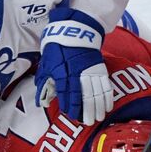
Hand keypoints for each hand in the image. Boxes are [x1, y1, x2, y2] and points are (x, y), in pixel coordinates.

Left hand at [37, 9, 113, 123]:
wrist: (75, 29)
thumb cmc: (58, 47)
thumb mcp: (47, 63)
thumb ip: (45, 83)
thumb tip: (43, 102)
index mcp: (64, 72)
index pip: (68, 93)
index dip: (70, 106)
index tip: (71, 116)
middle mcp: (79, 72)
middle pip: (85, 95)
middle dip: (87, 110)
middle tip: (87, 122)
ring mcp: (91, 70)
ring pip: (97, 91)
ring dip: (98, 106)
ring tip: (98, 117)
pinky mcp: (100, 67)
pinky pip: (105, 85)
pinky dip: (107, 96)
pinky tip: (107, 106)